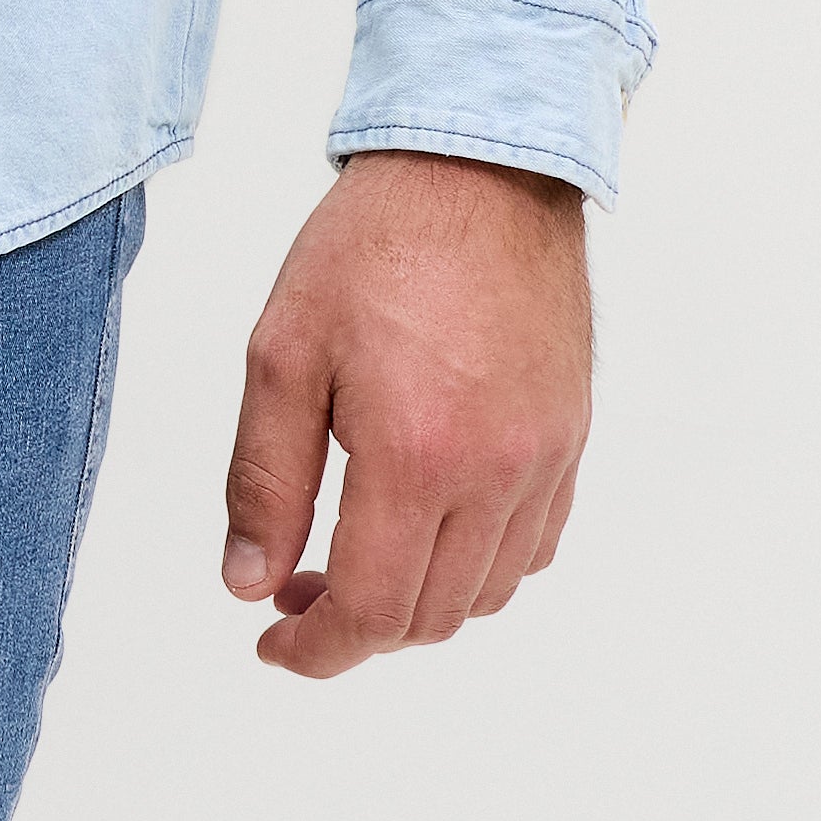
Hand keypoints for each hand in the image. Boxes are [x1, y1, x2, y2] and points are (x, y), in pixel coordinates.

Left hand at [222, 154, 591, 678]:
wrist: (480, 170)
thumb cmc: (374, 248)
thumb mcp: (282, 357)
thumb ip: (265, 483)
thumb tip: (250, 584)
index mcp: (416, 457)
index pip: (373, 611)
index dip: (316, 651)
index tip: (274, 644)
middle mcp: (496, 472)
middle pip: (430, 616)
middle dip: (355, 629)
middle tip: (295, 590)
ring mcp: (544, 458)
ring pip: (487, 593)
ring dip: (418, 603)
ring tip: (357, 559)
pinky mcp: (570, 437)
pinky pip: (534, 545)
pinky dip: (478, 566)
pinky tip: (428, 528)